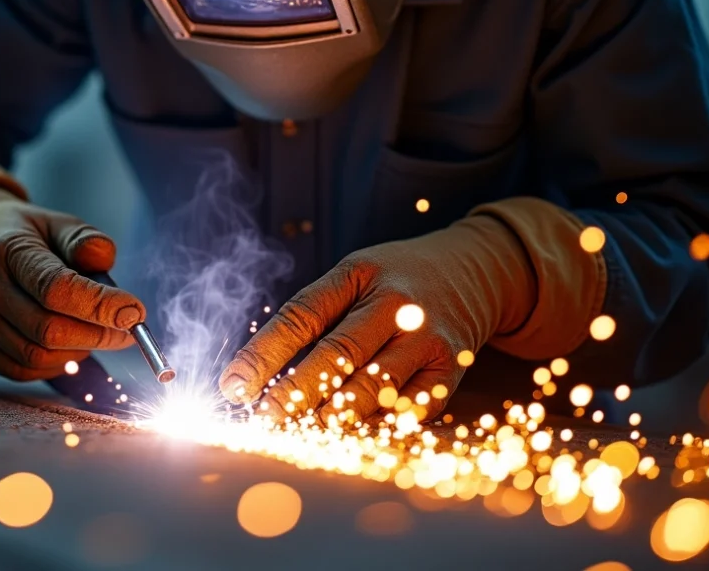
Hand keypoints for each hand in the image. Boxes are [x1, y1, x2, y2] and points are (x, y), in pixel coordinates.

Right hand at [0, 188, 145, 380]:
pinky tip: (70, 347)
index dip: (99, 305)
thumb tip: (105, 262)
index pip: (56, 287)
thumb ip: (84, 239)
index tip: (135, 312)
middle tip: (126, 330)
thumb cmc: (21, 235)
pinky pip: (20, 370)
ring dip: (79, 352)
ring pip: (36, 356)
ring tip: (97, 333)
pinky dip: (55, 365)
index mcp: (7, 250)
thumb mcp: (54, 223)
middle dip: (98, 335)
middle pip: (48, 329)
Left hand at [218, 215, 534, 423]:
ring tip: (299, 435)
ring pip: (372, 385)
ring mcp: (424, 337)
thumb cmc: (396, 278)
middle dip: (294, 392)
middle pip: (337, 353)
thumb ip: (314, 313)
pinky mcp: (450, 368)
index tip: (233, 385)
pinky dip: (377, 426)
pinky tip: (349, 439)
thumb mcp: (354, 274)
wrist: (475, 269)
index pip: (301, 315)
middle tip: (262, 419)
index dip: (263, 353)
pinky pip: (408, 407)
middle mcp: (393, 304)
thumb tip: (259, 372)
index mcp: (358, 274)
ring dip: (331, 416)